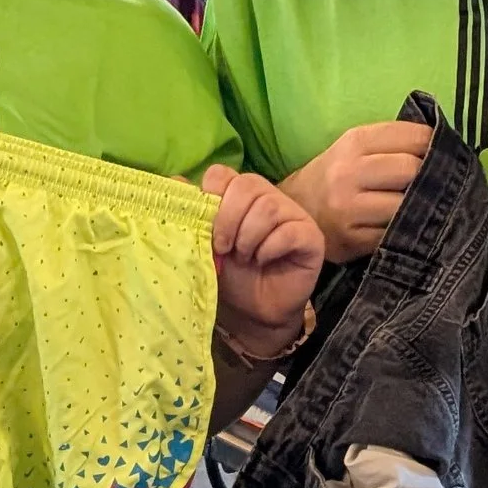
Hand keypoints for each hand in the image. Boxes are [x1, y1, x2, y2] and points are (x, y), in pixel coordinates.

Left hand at [205, 168, 322, 353]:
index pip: (223, 174)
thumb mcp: (204, 245)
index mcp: (240, 195)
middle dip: (228, 219)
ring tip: (244, 258)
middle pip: (247, 184)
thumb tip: (176, 180)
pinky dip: (269, 249)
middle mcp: (269, 198)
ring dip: (248, 237)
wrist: (253, 313)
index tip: (206, 227)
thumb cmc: (231, 276)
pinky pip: (289, 232)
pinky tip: (263, 262)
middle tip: (224, 248)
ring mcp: (292, 215)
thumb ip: (192, 214)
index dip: (211, 197)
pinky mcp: (310, 237)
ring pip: (268, 207)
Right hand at [282, 117, 434, 260]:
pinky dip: (406, 231)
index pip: (413, 136)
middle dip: (430, 176)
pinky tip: (406, 227)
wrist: (295, 211)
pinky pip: (395, 234)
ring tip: (424, 206)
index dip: (435, 145)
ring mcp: (348, 208)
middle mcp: (348, 172)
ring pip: (406, 205)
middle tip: (436, 183)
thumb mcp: (355, 148)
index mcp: (355, 142)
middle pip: (412, 169)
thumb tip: (443, 145)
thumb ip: (392, 143)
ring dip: (421, 207)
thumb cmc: (335, 176)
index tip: (441, 155)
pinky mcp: (352, 240)